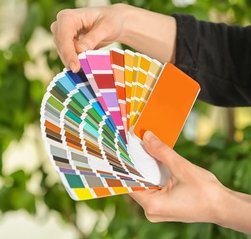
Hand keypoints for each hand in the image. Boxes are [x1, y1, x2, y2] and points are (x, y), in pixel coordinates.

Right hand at [51, 4, 126, 71]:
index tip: (75, 67)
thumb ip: (92, 38)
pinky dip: (75, 60)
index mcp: (68, 16)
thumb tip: (79, 49)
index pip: (64, 37)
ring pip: (62, 52)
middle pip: (61, 45)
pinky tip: (85, 62)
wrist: (113, 22)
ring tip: (88, 63)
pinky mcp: (66, 43)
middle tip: (82, 70)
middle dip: (70, 58)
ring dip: (74, 59)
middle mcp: (61, 24)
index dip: (68, 53)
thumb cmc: (111, 21)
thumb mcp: (106, 28)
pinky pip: (67, 55)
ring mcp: (62, 34)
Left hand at [130, 131, 250, 233]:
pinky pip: (153, 189)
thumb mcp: (181, 167)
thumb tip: (146, 136)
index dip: (125, 166)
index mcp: (152, 205)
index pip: (129, 183)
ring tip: (142, 150)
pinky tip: (154, 162)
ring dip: (145, 170)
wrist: (224, 207)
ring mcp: (158, 210)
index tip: (122, 150)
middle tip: (132, 146)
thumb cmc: (206, 192)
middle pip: (136, 184)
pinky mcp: (164, 207)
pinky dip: (153, 176)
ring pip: (144, 185)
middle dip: (136, 165)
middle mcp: (152, 211)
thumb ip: (161, 151)